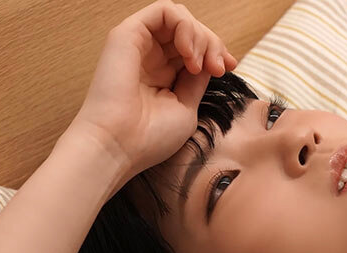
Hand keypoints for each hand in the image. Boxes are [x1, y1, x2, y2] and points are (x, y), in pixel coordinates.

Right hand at [69, 0, 237, 182]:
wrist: (118, 146)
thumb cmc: (148, 138)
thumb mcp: (186, 108)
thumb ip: (197, 82)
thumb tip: (211, 62)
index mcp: (162, 76)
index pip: (194, 49)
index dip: (216, 52)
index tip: (228, 68)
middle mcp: (149, 58)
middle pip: (189, 30)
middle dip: (212, 43)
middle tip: (218, 67)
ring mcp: (139, 45)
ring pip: (178, 17)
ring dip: (199, 35)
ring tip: (198, 64)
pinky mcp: (127, 34)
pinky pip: (163, 10)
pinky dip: (183, 24)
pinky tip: (187, 51)